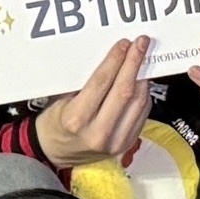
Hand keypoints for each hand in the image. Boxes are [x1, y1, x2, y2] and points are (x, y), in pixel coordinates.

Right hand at [33, 36, 155, 167]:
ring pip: (138, 102)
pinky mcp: (126, 144)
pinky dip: (144, 94)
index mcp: (77, 119)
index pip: (102, 82)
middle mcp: (98, 132)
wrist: (55, 154)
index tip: (124, 44)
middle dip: (134, 63)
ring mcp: (115, 141)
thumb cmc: (55, 125)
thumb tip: (110, 58)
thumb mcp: (61, 101)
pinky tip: (141, 81)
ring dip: (143, 77)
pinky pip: (142, 114)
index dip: (116, 60)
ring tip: (143, 59)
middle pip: (124, 91)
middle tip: (141, 44)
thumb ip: (85, 83)